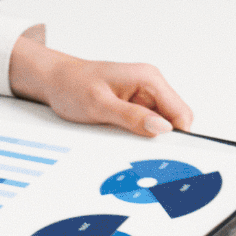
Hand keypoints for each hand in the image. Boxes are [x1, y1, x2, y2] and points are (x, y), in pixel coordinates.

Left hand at [8, 35, 192, 137]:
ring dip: (146, 139)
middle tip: (142, 156)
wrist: (55, 80)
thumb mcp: (100, 105)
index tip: (168, 155)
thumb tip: (161, 128)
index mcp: (148, 79)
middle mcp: (149, 86)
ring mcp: (141, 97)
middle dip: (161, 139)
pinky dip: (136, 136)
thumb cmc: (73, 85)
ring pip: (158, 125)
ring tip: (124, 144)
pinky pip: (143, 125)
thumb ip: (131, 117)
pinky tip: (121, 139)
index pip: (180, 112)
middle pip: (172, 120)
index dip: (179, 135)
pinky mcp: (132, 106)